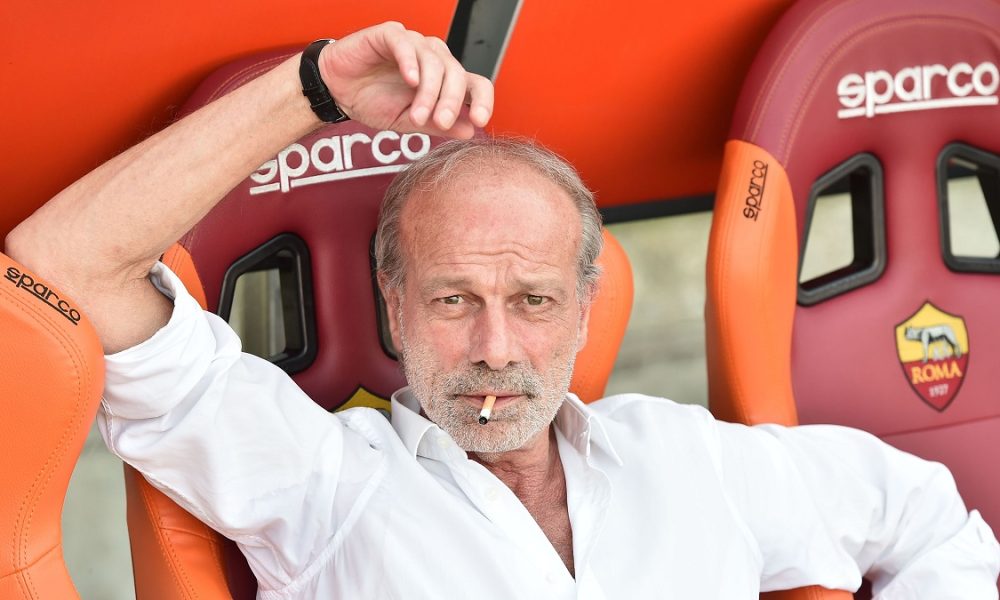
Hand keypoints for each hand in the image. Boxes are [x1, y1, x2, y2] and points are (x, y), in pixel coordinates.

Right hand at [318, 22, 493, 138]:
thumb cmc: (372, 102)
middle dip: (451, 101)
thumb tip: (470, 130)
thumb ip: (438, 125)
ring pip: (434, 61)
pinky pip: (405, 43)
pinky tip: (411, 80)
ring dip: (429, 92)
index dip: (484, 101)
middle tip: (440, 122)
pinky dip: (410, 62)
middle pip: (457, 74)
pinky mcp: (389, 35)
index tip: (481, 121)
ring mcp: (413, 44)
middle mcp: (434, 59)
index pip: (476, 84)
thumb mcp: (408, 122)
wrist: (337, 93)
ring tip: (417, 114)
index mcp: (444, 80)